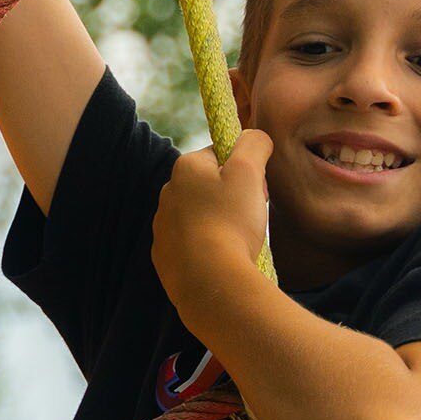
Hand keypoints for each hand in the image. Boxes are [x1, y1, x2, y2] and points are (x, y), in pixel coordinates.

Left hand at [152, 130, 273, 327]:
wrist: (210, 282)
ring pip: (200, 217)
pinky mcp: (165, 258)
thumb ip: (254, 143)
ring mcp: (162, 228)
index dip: (246, 170)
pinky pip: (192, 246)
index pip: (221, 156)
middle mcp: (167, 194)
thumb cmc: (231, 223)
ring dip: (221, 224)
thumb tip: (255, 137)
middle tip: (252, 218)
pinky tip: (223, 260)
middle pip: (210, 187)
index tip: (258, 191)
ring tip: (239, 243)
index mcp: (185, 168)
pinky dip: (208, 250)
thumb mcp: (249, 172)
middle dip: (233, 199)